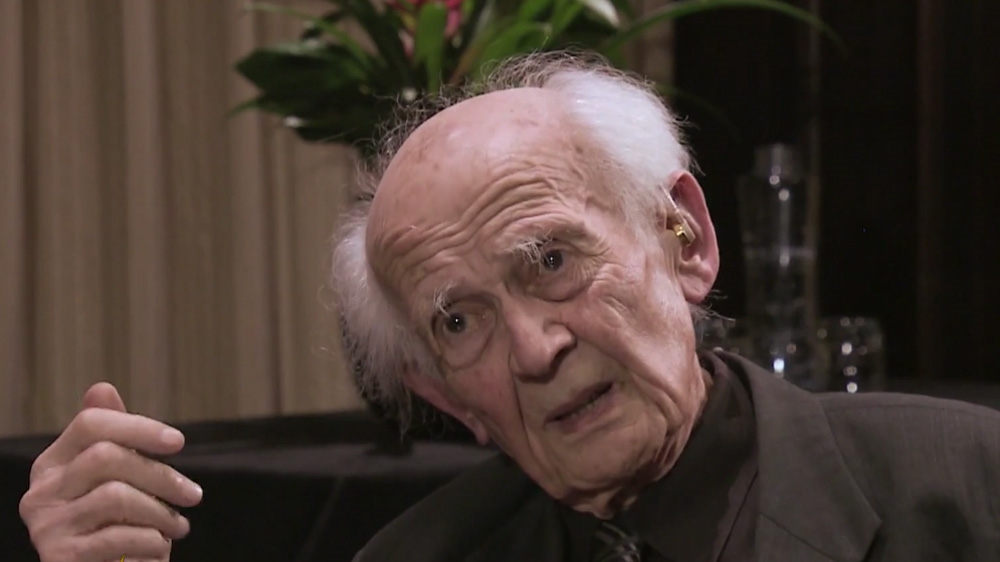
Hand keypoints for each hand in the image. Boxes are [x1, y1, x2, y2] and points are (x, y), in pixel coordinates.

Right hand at [19, 383, 202, 561]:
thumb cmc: (115, 526)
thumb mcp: (117, 480)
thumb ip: (112, 438)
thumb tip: (102, 388)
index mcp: (52, 464)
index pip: (90, 424)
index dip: (138, 427)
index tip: (178, 442)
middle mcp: (40, 492)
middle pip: (106, 457)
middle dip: (161, 475)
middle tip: (192, 495)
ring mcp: (46, 526)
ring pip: (116, 495)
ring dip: (161, 512)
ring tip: (178, 526)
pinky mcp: (60, 557)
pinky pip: (118, 535)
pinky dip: (151, 541)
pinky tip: (160, 547)